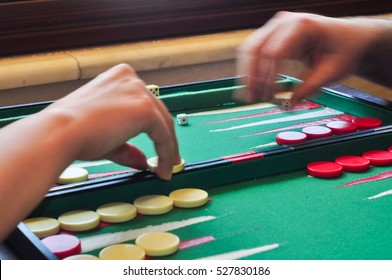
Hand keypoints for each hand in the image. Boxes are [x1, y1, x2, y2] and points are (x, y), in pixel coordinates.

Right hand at [44, 64, 179, 179]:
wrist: (61, 133)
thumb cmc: (73, 132)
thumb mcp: (106, 137)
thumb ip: (126, 147)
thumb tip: (143, 162)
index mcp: (119, 78)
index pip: (144, 104)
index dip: (155, 128)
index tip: (158, 146)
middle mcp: (131, 79)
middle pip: (158, 112)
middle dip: (165, 139)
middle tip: (169, 160)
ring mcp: (139, 92)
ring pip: (164, 123)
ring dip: (168, 149)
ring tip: (167, 169)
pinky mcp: (145, 109)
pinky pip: (163, 135)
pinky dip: (166, 154)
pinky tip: (163, 169)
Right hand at [236, 11, 386, 104]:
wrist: (348, 37)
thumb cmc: (344, 50)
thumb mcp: (331, 72)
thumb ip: (309, 89)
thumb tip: (288, 104)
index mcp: (302, 25)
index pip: (275, 52)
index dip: (268, 76)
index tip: (269, 96)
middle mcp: (285, 21)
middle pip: (256, 48)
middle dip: (252, 76)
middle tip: (253, 98)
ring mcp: (275, 26)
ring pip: (249, 49)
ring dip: (247, 73)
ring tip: (250, 95)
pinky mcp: (271, 34)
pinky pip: (252, 50)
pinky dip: (249, 68)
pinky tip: (252, 85)